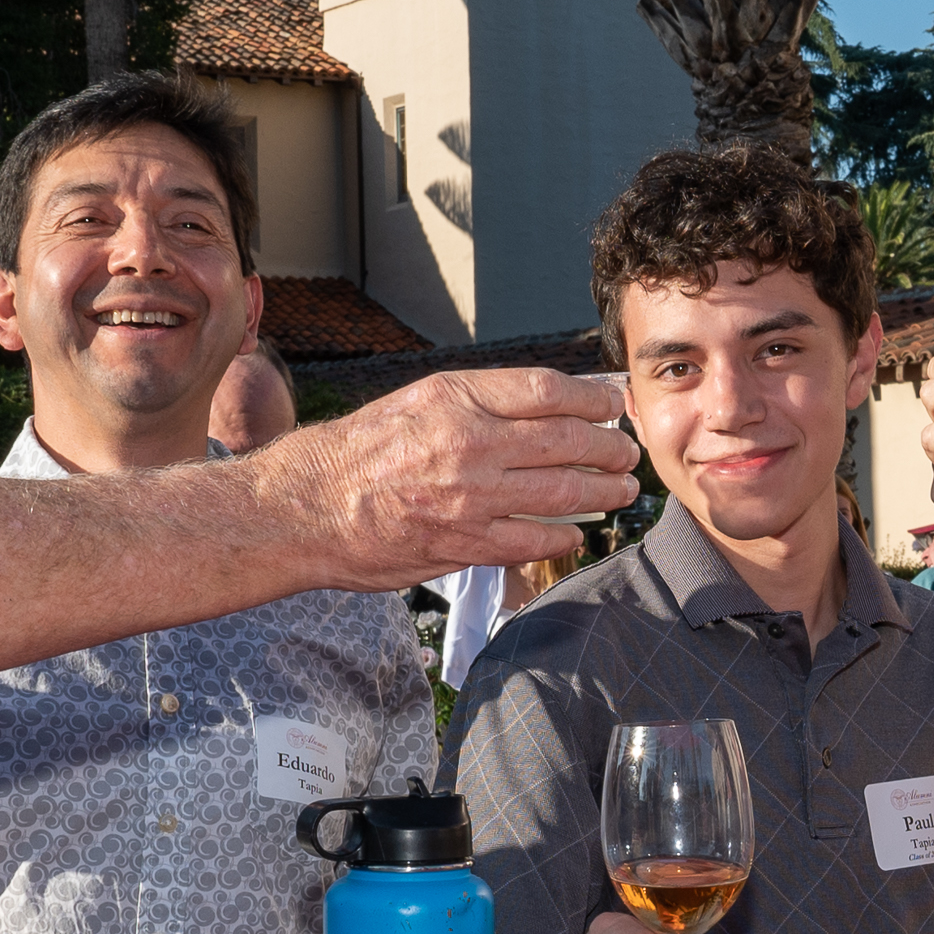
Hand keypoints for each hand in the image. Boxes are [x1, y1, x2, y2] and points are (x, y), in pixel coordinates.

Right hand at [256, 369, 640, 585]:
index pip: (546, 390)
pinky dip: (562, 535)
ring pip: (560, 491)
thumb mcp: (417, 402)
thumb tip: (540, 405)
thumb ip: (476, 402)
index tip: (612, 404)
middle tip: (627, 454)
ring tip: (618, 492)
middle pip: (566, 441)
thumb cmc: (358, 452)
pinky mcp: (463, 543)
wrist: (306, 507)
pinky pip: (532, 539)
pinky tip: (576, 531)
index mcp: (456, 397)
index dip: (591, 397)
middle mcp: (468, 442)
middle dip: (609, 448)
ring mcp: (468, 496)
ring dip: (600, 493)